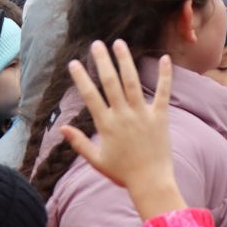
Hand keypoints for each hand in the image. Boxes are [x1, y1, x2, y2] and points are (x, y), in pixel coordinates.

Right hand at [59, 42, 184, 219]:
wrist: (150, 182)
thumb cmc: (122, 173)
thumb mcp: (96, 160)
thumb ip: (79, 143)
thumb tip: (61, 129)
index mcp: (106, 125)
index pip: (90, 96)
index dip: (81, 78)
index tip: (74, 63)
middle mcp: (123, 116)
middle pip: (110, 82)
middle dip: (102, 61)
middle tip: (96, 44)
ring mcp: (142, 114)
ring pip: (132, 82)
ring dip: (125, 61)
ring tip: (119, 44)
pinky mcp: (160, 117)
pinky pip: (163, 92)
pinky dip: (165, 75)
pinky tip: (164, 58)